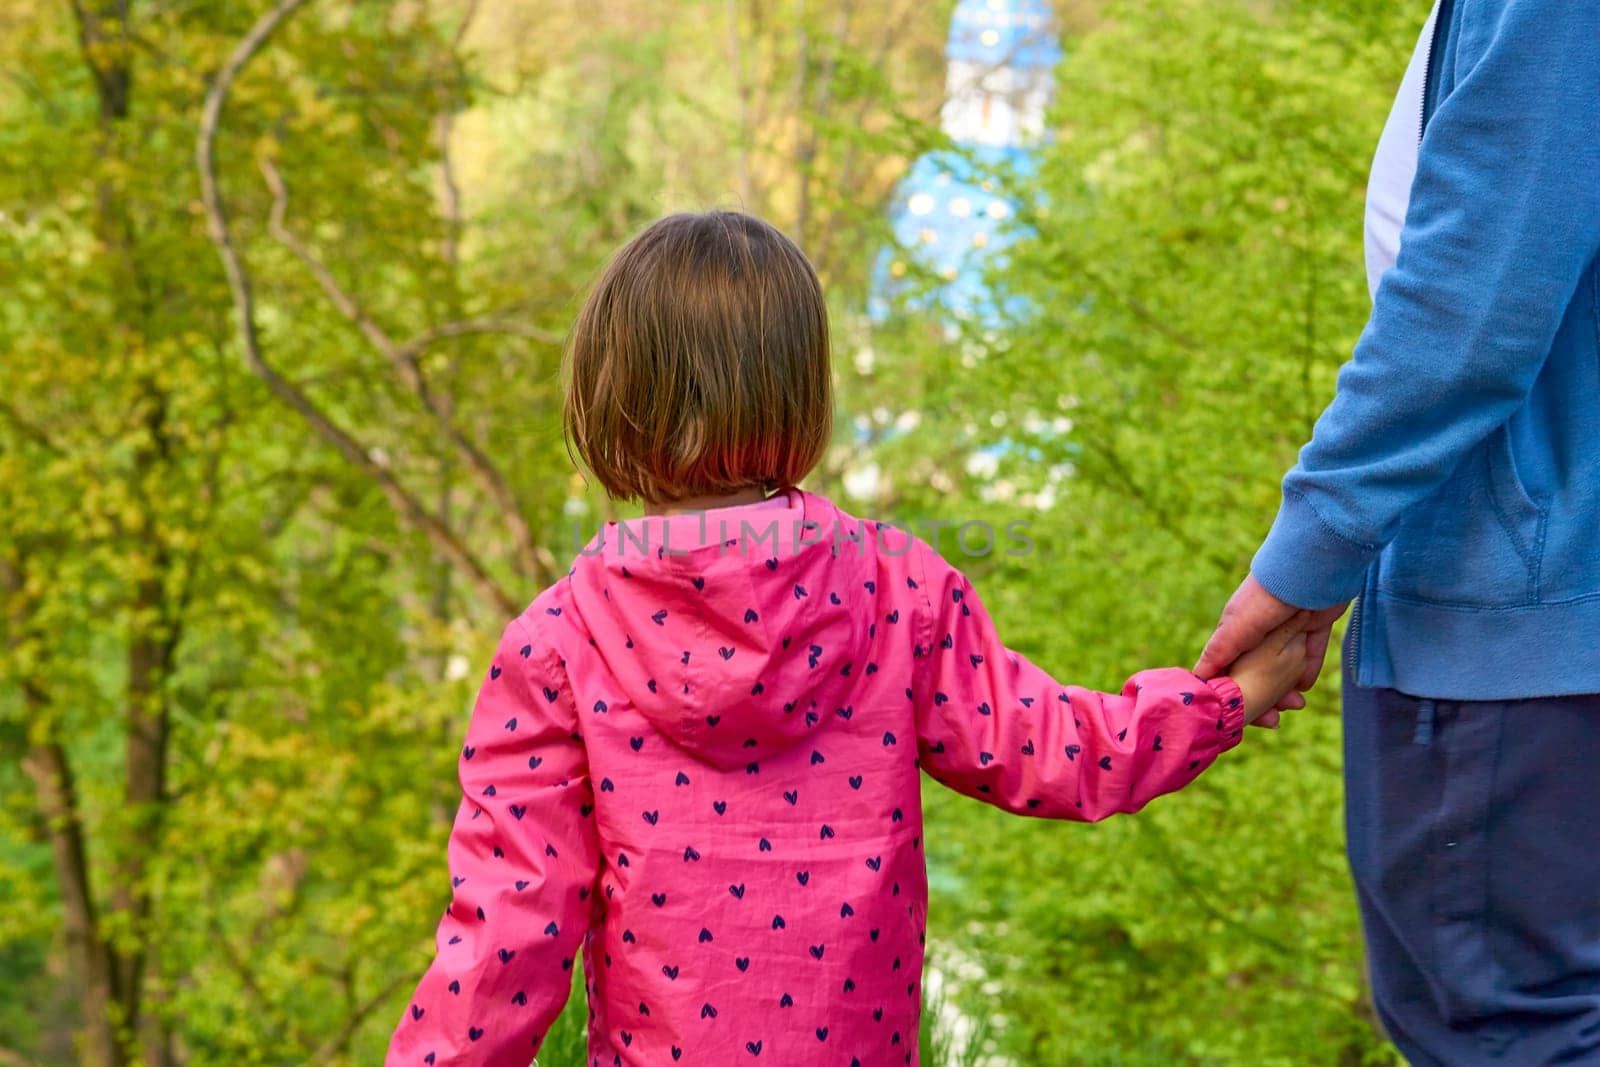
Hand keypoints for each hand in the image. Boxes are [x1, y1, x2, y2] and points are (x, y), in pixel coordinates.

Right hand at [1196, 574, 1347, 723]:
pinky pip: (1309, 653)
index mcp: (1238, 632)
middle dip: (1264, 697)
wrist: (1311, 569)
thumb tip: (1198, 678)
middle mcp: (1261, 631)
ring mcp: (1289, 627)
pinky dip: (1306, 671)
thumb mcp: (1237, 627)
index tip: (1235, 716)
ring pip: (1285, 666)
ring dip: (1287, 689)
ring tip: (1293, 707)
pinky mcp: (1314, 623)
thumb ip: (1219, 652)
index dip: (1230, 692)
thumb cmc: (1266, 598)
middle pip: (1259, 671)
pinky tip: (1304, 688)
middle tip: (1273, 721)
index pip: (1229, 667)